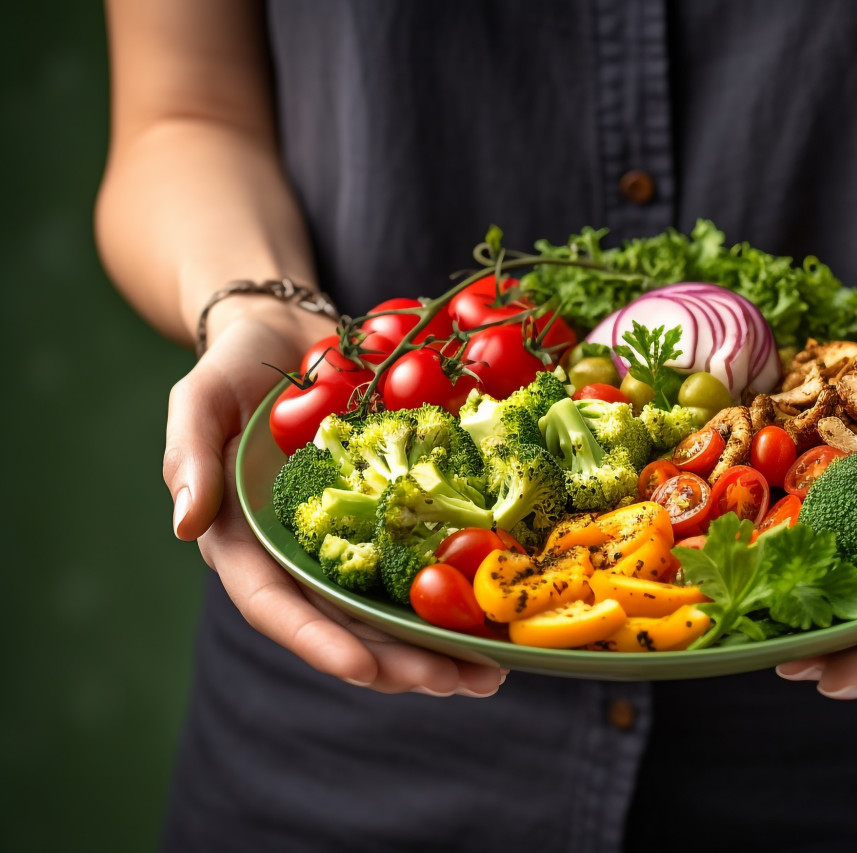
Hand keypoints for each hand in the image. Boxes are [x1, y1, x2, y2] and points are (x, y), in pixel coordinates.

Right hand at [162, 306, 504, 696]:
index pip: (276, 607)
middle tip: (457, 682)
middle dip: (400, 663)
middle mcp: (299, 557)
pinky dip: (458, 596)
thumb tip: (184, 525)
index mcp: (245, 544)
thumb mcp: (199, 399)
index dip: (319, 641)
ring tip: (490, 673)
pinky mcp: (390, 522)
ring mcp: (348, 543)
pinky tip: (499, 618)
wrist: (291, 337)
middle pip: (346, 626)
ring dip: (439, 648)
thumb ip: (188, 457)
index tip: (366, 669)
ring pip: (390, 613)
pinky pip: (422, 567)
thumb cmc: (235, 367)